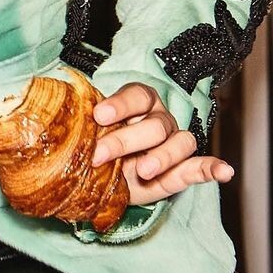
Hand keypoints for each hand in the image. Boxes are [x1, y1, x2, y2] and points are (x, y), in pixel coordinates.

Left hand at [90, 82, 233, 206]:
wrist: (104, 176)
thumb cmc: (97, 144)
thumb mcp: (84, 129)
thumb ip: (77, 115)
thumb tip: (47, 97)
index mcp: (138, 102)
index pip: (136, 95)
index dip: (120, 104)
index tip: (99, 116)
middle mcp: (158, 119)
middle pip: (153, 124)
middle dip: (126, 140)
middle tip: (100, 155)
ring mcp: (173, 143)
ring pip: (179, 143)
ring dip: (162, 156)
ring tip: (142, 170)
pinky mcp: (182, 170)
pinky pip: (201, 166)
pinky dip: (213, 168)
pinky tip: (224, 171)